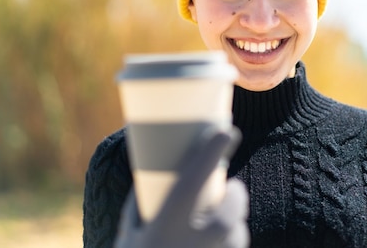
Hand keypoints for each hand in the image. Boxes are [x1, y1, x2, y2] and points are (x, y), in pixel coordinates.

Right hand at [115, 126, 248, 247]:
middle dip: (234, 196)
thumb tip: (150, 176)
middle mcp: (196, 241)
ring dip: (232, 228)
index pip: (196, 177)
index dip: (212, 150)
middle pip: (232, 205)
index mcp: (167, 224)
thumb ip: (139, 208)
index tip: (227, 130)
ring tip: (213, 231)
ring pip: (237, 233)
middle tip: (228, 191)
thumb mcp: (129, 236)